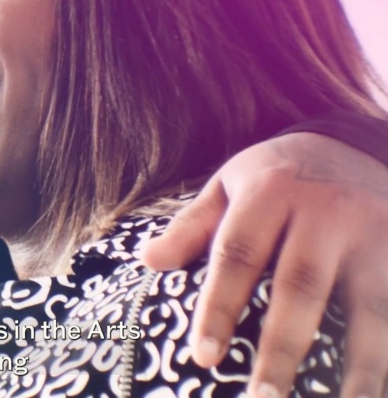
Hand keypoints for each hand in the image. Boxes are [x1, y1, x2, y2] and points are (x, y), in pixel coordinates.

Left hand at [140, 132, 387, 397]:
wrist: (351, 143)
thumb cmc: (274, 176)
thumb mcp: (228, 185)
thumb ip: (192, 226)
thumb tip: (149, 261)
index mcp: (270, 192)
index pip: (238, 254)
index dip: (220, 307)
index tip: (202, 357)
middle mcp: (325, 211)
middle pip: (301, 285)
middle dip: (282, 346)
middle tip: (262, 397)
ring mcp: (375, 231)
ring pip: (368, 305)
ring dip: (358, 363)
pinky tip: (378, 388)